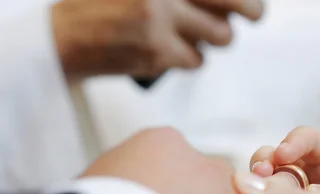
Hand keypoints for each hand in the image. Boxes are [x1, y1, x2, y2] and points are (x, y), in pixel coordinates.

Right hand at [52, 0, 262, 78]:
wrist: (63, 36)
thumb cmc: (100, 4)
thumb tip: (224, 1)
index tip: (251, 2)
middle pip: (234, 1)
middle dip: (252, 9)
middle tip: (256, 14)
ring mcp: (161, 21)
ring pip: (220, 36)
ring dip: (216, 37)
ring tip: (199, 32)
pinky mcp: (157, 54)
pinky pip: (196, 60)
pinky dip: (190, 58)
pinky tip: (172, 49)